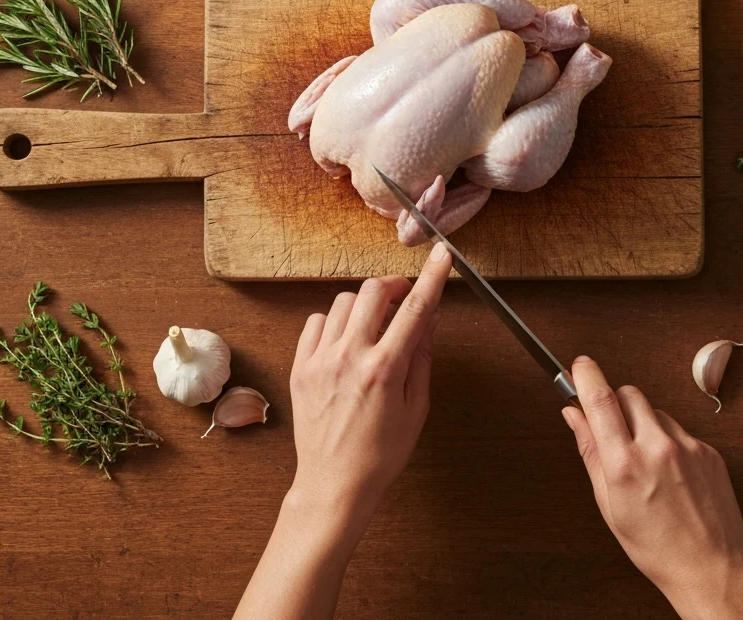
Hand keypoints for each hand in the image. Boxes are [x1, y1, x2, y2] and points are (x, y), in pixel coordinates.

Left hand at [288, 239, 450, 527]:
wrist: (334, 484)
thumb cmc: (381, 454)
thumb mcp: (416, 408)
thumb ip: (422, 357)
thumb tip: (428, 318)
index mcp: (385, 368)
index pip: (415, 309)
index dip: (432, 277)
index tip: (442, 256)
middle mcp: (350, 357)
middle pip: (373, 291)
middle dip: (394, 286)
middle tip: (403, 298)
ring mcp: (320, 360)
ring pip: (344, 302)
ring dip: (364, 305)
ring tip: (373, 326)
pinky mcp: (300, 366)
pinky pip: (316, 321)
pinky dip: (334, 322)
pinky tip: (345, 340)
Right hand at [563, 357, 742, 619]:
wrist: (711, 569)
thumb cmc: (656, 547)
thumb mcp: (609, 503)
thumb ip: (590, 451)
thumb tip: (574, 415)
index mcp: (625, 463)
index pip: (600, 398)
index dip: (585, 374)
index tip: (579, 366)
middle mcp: (657, 448)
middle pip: (628, 393)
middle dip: (616, 403)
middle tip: (614, 429)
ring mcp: (688, 446)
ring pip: (655, 411)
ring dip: (644, 424)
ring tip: (647, 464)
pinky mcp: (709, 451)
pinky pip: (679, 430)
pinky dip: (669, 442)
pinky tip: (671, 474)